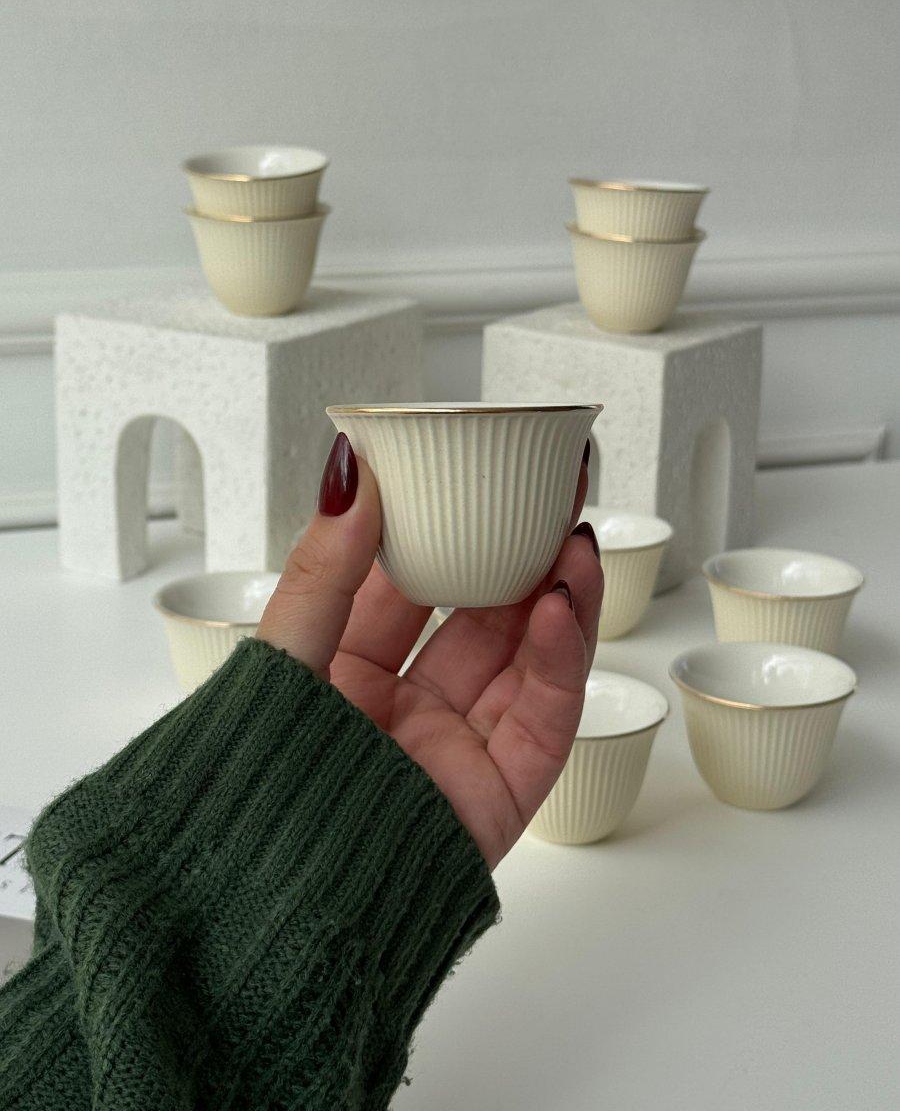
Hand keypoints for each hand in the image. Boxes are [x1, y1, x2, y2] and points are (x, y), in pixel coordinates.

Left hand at [257, 434, 603, 869]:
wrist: (271, 915)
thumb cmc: (258, 793)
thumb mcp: (285, 659)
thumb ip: (326, 570)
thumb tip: (351, 472)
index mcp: (345, 677)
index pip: (407, 586)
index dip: (446, 529)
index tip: (475, 475)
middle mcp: (405, 711)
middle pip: (480, 617)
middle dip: (520, 555)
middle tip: (553, 494)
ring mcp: (456, 750)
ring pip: (525, 659)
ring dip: (557, 596)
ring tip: (576, 537)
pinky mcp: (499, 793)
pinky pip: (543, 718)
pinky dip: (561, 660)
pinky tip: (561, 604)